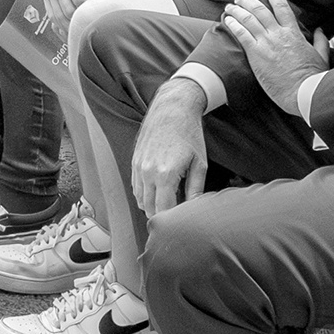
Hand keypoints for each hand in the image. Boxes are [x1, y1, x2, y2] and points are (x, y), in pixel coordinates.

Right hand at [40, 0, 101, 30]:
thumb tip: (104, 6)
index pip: (79, 0)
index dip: (88, 10)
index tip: (95, 14)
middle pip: (67, 10)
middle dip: (78, 21)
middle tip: (89, 26)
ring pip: (58, 16)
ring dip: (68, 27)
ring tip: (79, 32)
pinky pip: (51, 16)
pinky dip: (59, 25)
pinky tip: (68, 28)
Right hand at [129, 77, 208, 216]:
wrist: (172, 109)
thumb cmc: (189, 134)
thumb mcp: (199, 163)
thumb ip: (196, 189)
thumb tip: (194, 209)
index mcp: (165, 175)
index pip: (163, 211)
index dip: (172, 221)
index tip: (182, 224)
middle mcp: (147, 172)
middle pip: (149, 208)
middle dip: (162, 216)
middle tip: (177, 217)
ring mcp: (138, 167)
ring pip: (140, 199)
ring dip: (152, 206)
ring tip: (168, 204)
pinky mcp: (134, 161)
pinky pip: (136, 187)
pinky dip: (145, 195)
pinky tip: (158, 192)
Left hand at [221, 0, 325, 116]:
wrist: (303, 93)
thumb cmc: (313, 77)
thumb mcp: (321, 56)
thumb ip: (320, 41)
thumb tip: (320, 30)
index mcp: (294, 33)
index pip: (281, 6)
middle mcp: (278, 34)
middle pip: (260, 9)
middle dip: (248, 1)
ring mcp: (266, 44)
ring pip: (248, 19)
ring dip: (237, 10)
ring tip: (230, 7)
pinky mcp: (256, 55)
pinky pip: (241, 35)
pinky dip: (233, 25)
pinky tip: (227, 20)